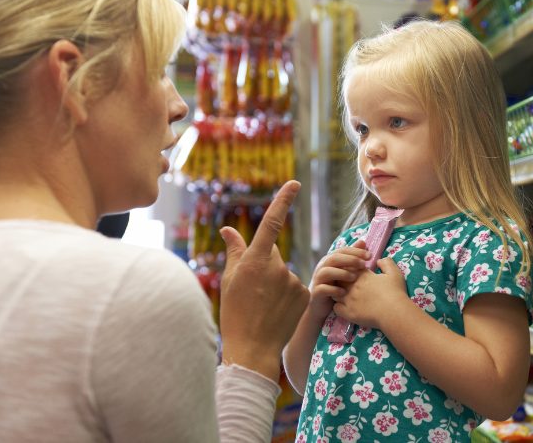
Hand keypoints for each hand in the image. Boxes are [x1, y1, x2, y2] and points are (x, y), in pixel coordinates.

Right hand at [218, 180, 308, 381]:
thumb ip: (234, 251)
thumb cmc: (234, 314)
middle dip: (263, 265)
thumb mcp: (229, 280)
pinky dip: (287, 296)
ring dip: (275, 284)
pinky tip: (277, 312)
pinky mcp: (305, 295)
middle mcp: (277, 267)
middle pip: (272, 254)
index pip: (271, 223)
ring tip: (263, 306)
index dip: (283, 201)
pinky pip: (295, 288)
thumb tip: (227, 229)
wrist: (253, 349)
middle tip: (252, 291)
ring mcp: (293, 281)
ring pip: (283, 273)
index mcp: (255, 261)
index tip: (294, 183)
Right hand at [308, 239, 368, 322]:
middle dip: (350, 260)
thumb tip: (363, 242)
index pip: (343, 250)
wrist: (322, 307)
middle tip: (364, 264)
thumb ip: (353, 256)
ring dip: (342, 273)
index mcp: (330, 260)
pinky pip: (323, 288)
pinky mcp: (316, 292)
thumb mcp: (346, 270)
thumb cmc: (337, 286)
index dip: (356, 251)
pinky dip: (333, 290)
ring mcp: (318, 279)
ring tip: (354, 277)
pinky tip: (344, 293)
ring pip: (327, 271)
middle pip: (334, 258)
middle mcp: (322, 267)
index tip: (370, 255)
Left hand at [334, 257, 409, 329]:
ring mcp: (348, 299)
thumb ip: (386, 263)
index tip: (355, 274)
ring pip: (335, 293)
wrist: (394, 312)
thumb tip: (379, 260)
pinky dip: (338, 307)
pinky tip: (344, 308)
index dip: (350, 270)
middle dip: (342, 280)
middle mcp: (352, 285)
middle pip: (339, 279)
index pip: (349, 268)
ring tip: (345, 296)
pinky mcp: (348, 312)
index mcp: (362, 276)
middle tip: (348, 285)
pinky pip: (336, 308)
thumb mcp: (394, 273)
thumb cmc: (395, 292)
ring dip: (338, 293)